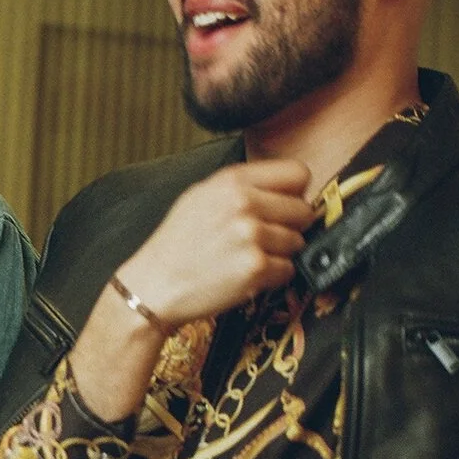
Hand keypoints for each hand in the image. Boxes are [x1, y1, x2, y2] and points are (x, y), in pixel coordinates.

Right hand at [116, 158, 313, 326]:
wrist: (154, 284)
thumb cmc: (176, 244)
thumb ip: (242, 186)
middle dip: (290, 226)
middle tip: (264, 237)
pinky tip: (247, 273)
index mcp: (232, 181)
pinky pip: (288, 269)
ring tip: (248, 256)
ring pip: (298, 242)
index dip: (295, 192)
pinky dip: (272, 276)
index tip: (285, 205)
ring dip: (279, 253)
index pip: (297, 173)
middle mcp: (244, 204)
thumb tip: (284, 188)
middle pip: (303, 210)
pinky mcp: (256, 267)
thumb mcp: (200, 196)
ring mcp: (252, 236)